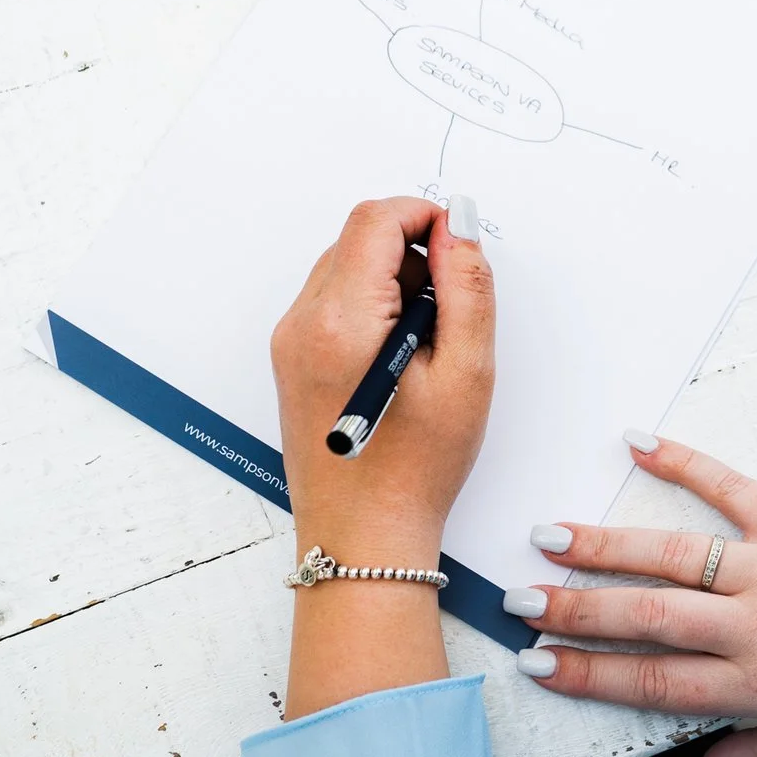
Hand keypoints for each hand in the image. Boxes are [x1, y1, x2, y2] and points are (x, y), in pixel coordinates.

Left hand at [270, 194, 493, 717]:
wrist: (363, 540)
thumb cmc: (415, 469)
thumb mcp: (466, 372)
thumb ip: (467, 284)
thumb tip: (459, 221)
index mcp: (339, 320)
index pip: (376, 220)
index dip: (426, 217)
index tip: (461, 251)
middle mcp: (301, 322)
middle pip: (358, 239)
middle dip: (412, 253)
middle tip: (450, 312)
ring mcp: (289, 342)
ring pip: (345, 267)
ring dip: (392, 280)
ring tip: (426, 344)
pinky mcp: (291, 360)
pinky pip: (332, 301)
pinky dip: (371, 307)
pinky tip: (400, 359)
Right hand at [510, 437, 756, 756]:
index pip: (654, 682)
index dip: (588, 674)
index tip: (539, 662)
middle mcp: (756, 625)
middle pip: (647, 617)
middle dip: (574, 611)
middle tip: (518, 599)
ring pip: (673, 556)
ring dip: (607, 545)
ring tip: (551, 536)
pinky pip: (730, 486)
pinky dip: (684, 459)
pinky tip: (640, 440)